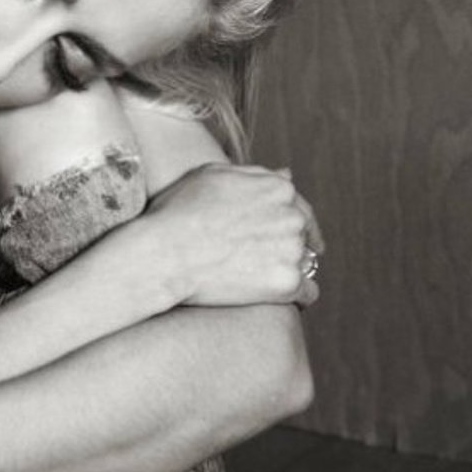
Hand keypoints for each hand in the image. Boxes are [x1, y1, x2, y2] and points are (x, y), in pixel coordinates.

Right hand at [134, 163, 321, 308]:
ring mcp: (292, 250)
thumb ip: (253, 174)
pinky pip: (308, 293)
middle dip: (286, 245)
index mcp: (279, 188)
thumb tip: (287, 175)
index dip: (284, 224)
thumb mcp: (210, 176)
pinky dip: (296, 296)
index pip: (299, 207)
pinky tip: (275, 295)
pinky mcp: (287, 283)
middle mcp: (292, 216)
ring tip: (257, 277)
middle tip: (258, 259)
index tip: (274, 237)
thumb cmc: (177, 212)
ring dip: (288, 269)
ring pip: (306, 263)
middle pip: (304, 235)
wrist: (163, 254)